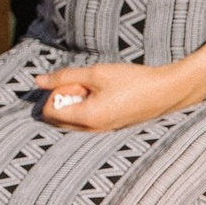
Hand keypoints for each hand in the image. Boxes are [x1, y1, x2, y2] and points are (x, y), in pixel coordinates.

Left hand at [38, 58, 201, 134]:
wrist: (167, 91)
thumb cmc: (133, 80)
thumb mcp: (96, 73)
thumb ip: (64, 76)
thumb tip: (38, 81)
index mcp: (87, 118)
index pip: (49, 112)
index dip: (55, 93)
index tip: (74, 81)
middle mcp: (94, 131)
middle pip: (59, 119)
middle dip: (64, 98)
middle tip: (84, 84)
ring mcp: (104, 131)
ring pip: (74, 119)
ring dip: (77, 102)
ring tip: (96, 88)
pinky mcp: (112, 127)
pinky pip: (88, 120)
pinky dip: (89, 106)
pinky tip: (106, 94)